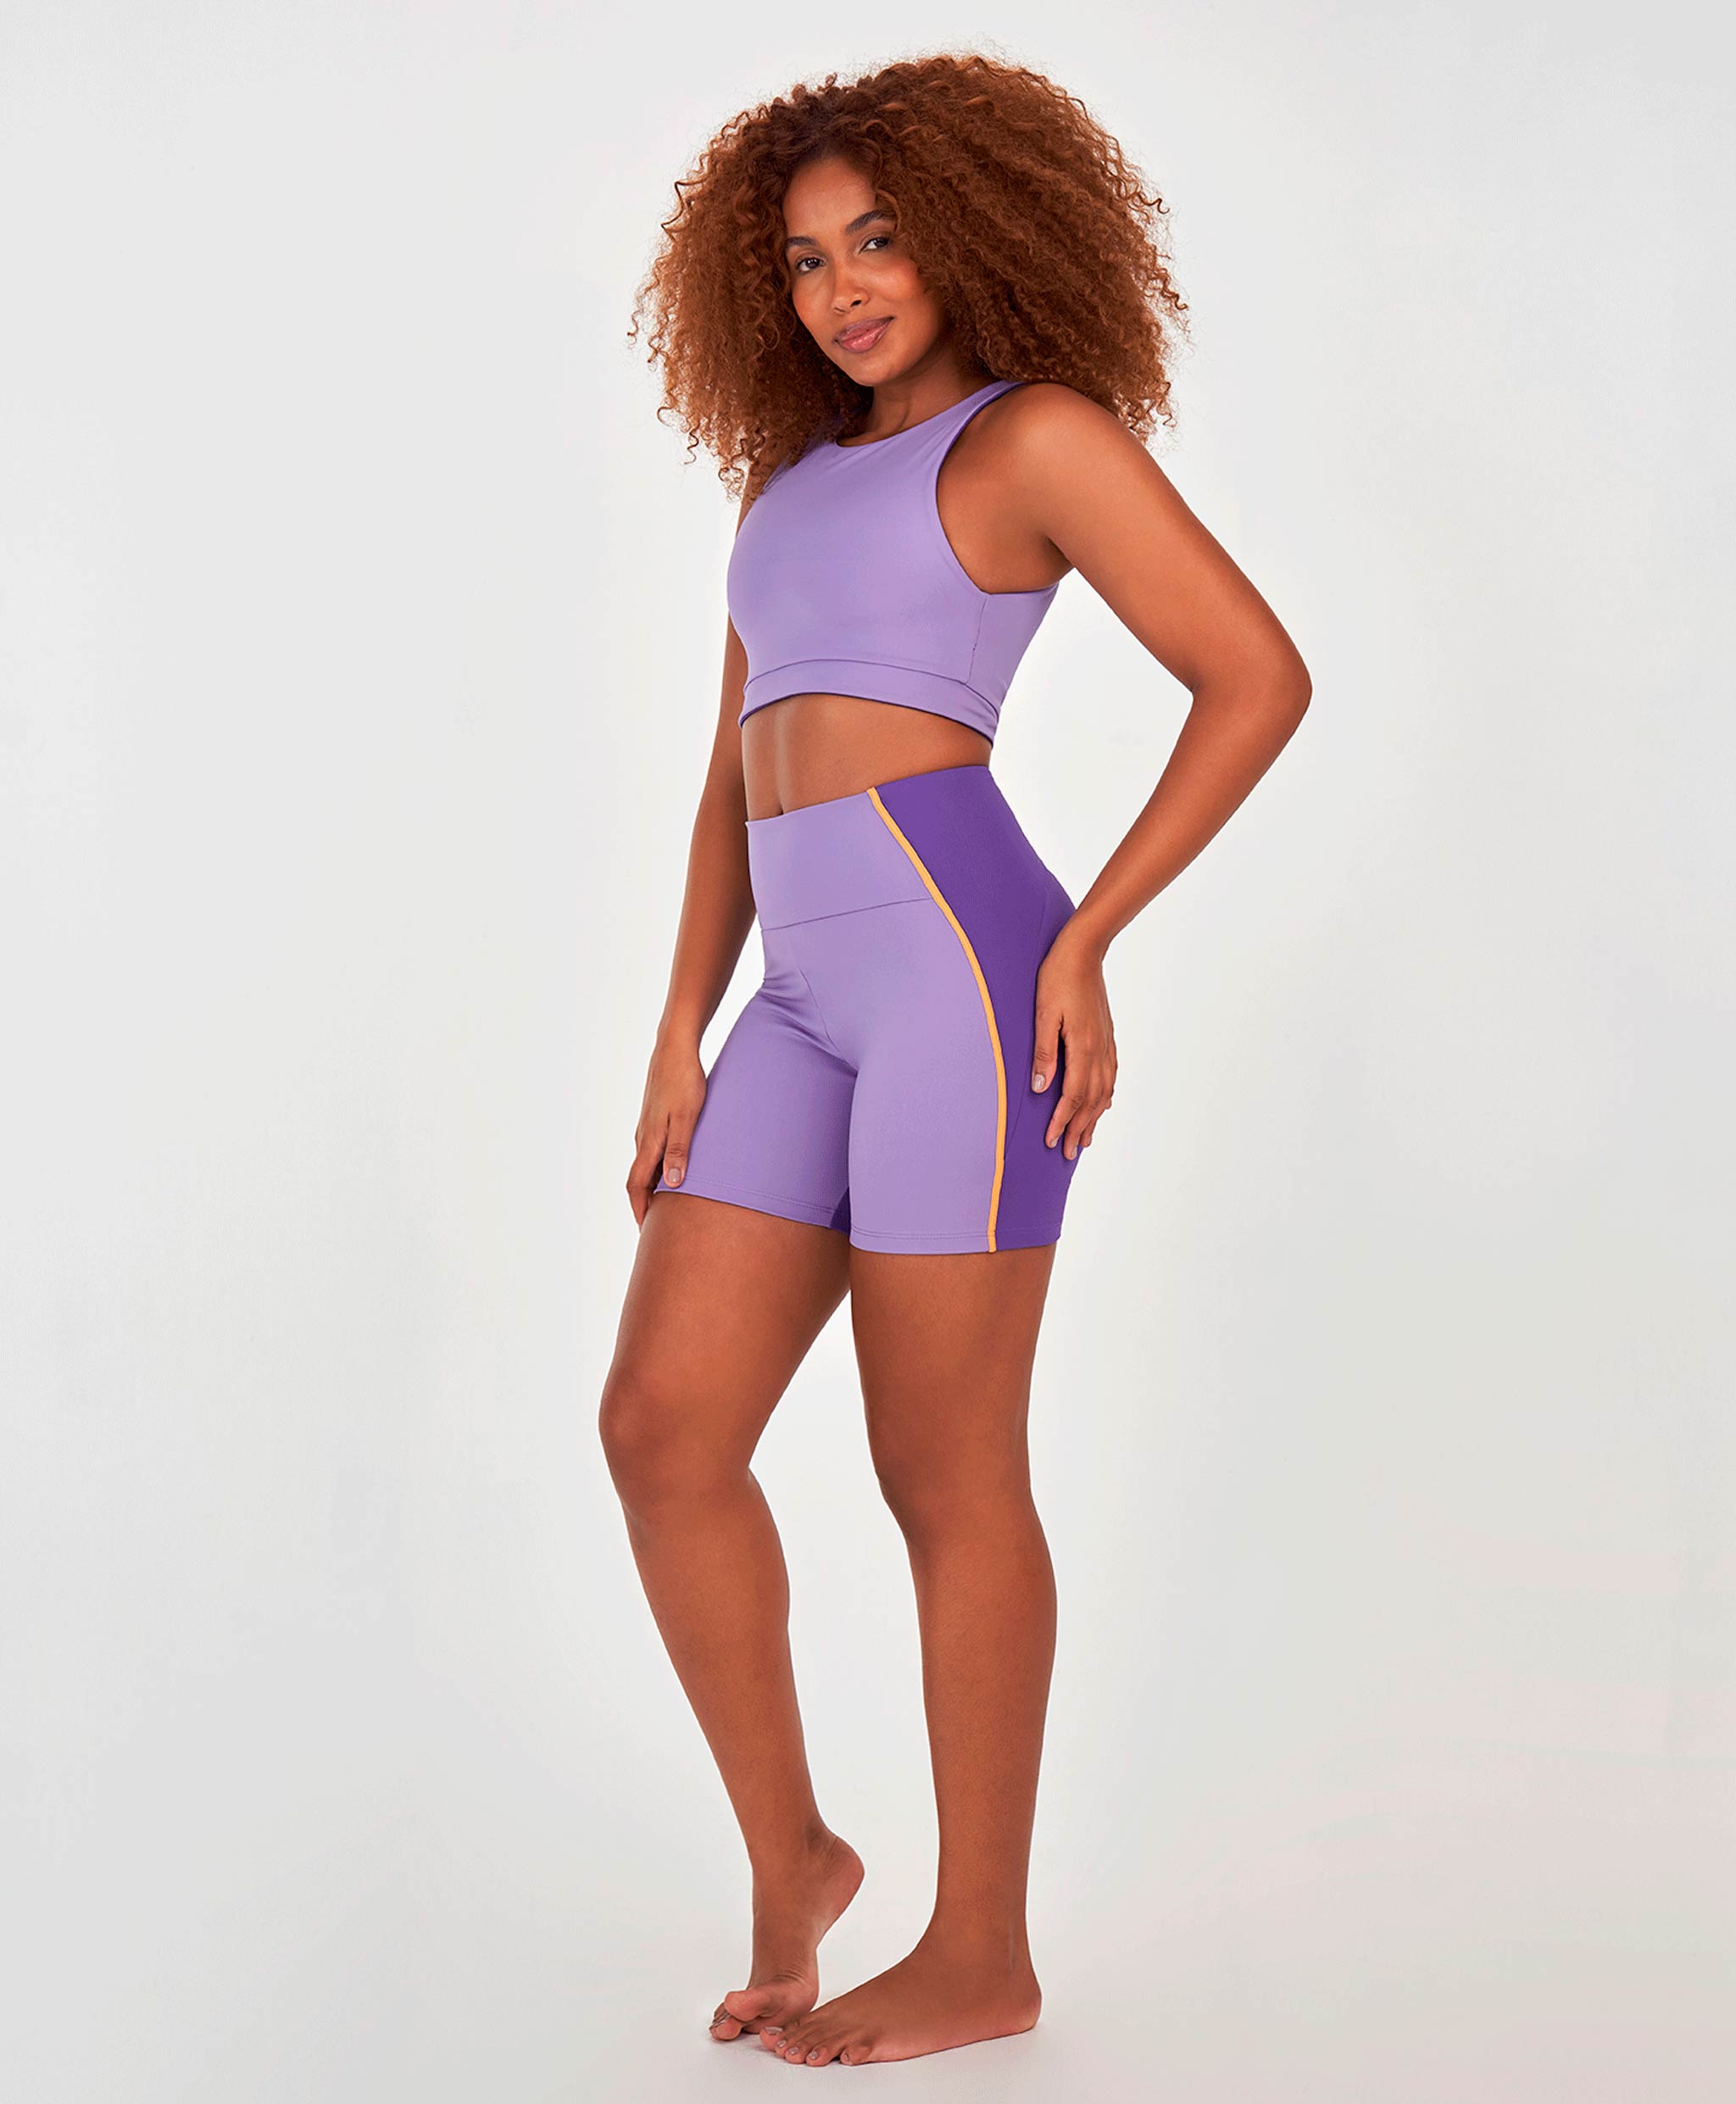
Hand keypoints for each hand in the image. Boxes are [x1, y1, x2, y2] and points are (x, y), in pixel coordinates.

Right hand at [626, 1039, 706, 1226]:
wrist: (674, 1048)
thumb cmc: (685, 1080)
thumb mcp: (688, 1117)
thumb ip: (680, 1150)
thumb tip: (671, 1184)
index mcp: (649, 1141)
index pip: (637, 1185)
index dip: (640, 1210)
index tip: (646, 1231)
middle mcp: (643, 1137)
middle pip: (639, 1179)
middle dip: (645, 1204)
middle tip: (658, 1226)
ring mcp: (647, 1127)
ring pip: (646, 1165)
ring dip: (652, 1186)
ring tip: (668, 1205)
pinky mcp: (655, 1118)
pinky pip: (652, 1151)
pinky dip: (658, 1168)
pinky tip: (673, 1170)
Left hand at [1031, 927, 1116, 1159]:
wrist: (1082, 951)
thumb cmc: (1057, 978)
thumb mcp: (1043, 1013)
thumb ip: (1043, 1052)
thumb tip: (1041, 1088)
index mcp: (1081, 1046)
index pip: (1072, 1095)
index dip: (1062, 1121)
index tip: (1051, 1141)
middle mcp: (1098, 1049)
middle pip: (1091, 1100)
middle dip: (1079, 1128)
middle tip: (1068, 1152)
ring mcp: (1105, 1043)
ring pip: (1104, 1091)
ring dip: (1094, 1118)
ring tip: (1086, 1140)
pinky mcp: (1106, 1036)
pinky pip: (1110, 1075)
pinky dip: (1106, 1096)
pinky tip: (1102, 1104)